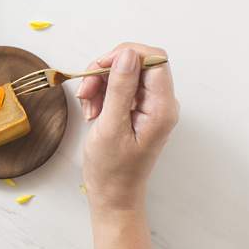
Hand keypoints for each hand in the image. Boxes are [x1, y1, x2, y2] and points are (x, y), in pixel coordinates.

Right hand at [76, 43, 178, 213]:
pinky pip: (118, 86)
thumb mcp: (111, 126)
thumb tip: (127, 55)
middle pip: (136, 62)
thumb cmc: (112, 168)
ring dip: (100, 83)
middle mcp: (160, 102)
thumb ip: (120, 88)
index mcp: (162, 107)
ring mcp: (148, 105)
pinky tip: (92, 110)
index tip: (99, 67)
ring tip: (88, 106)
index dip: (125, 55)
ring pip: (123, 73)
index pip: (154, 59)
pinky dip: (100, 92)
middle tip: (86, 90)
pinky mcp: (136, 108)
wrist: (112, 193)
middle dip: (106, 71)